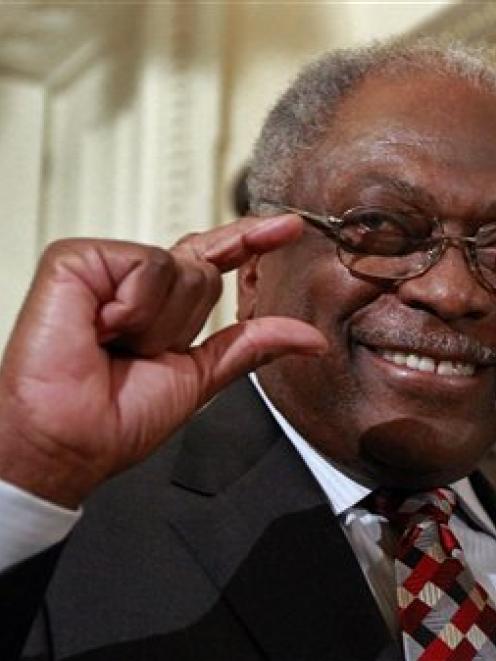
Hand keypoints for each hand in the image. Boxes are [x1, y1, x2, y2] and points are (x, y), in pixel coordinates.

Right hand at [0, 215, 327, 507]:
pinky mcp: (78, 259)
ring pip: (177, 267)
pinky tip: (100, 326)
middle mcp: (134, 283)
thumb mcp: (199, 380)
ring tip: (112, 343)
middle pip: (203, 269)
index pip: (211, 261)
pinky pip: (144, 265)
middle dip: (183, 323)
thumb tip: (309, 338)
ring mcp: (106, 267)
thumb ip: (251, 347)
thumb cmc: (117, 419)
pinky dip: (133, 308)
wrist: (68, 441)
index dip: (249, 242)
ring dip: (156, 323)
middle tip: (136, 353)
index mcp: (159, 307)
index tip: (286, 227)